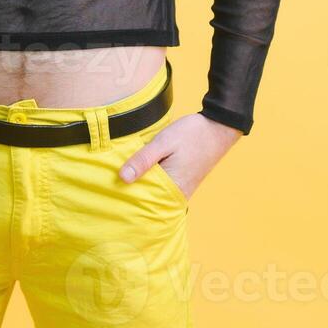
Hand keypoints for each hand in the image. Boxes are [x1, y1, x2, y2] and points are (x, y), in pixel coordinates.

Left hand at [117, 112, 242, 200]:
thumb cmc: (191, 134)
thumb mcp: (163, 142)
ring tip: (123, 178)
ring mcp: (182, 189)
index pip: (142, 199)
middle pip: (149, 198)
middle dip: (132, 191)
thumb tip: (123, 178)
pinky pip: (163, 187)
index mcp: (172, 187)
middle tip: (112, 185)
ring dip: (142, 185)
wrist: (218, 128)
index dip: (126, 194)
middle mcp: (178, 193)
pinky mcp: (184, 182)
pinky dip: (152, 181)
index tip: (109, 189)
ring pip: (156, 192)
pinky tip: (141, 173)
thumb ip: (143, 159)